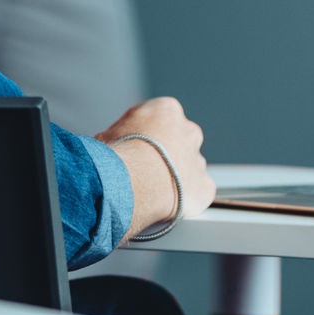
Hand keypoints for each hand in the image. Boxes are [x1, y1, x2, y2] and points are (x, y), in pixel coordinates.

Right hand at [98, 97, 215, 238]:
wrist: (131, 183)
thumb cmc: (115, 157)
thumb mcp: (109, 134)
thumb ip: (123, 136)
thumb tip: (113, 147)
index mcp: (166, 110)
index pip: (163, 119)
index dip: (151, 136)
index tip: (140, 149)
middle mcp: (188, 131)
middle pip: (183, 140)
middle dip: (171, 154)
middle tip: (151, 170)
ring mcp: (198, 160)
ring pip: (192, 167)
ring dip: (180, 177)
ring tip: (156, 191)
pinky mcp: (204, 187)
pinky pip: (199, 192)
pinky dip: (187, 199)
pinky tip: (169, 204)